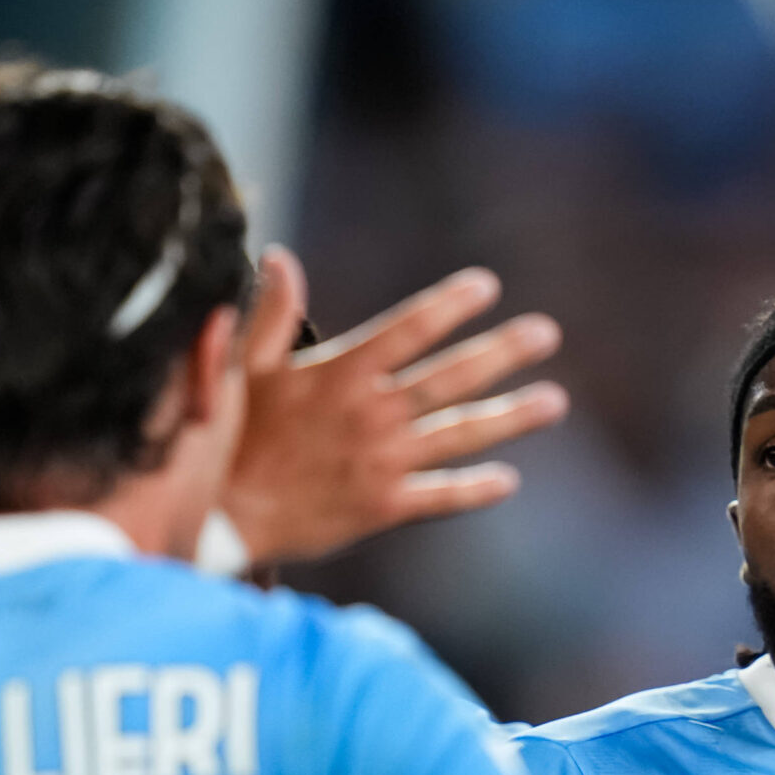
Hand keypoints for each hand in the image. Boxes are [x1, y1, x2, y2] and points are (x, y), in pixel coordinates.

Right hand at [221, 247, 567, 564]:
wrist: (220, 518)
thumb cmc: (227, 437)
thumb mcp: (242, 368)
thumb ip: (269, 313)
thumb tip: (279, 257)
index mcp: (341, 373)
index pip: (409, 328)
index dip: (450, 305)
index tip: (486, 286)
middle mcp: (373, 414)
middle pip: (452, 376)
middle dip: (503, 352)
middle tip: (546, 333)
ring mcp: (384, 462)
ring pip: (461, 433)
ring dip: (511, 416)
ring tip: (554, 402)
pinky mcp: (383, 507)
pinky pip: (441, 496)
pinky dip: (475, 489)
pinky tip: (509, 480)